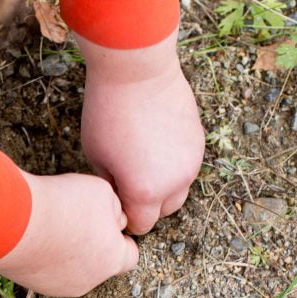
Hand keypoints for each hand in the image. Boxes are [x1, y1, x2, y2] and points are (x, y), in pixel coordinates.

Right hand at [0, 170, 137, 296]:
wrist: (14, 222)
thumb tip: (114, 220)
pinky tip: (37, 236)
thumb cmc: (62, 206)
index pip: (130, 256)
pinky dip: (45, 257)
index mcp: (112, 259)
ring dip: (67, 252)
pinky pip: (47, 271)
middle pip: (99, 263)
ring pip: (72, 268)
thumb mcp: (103, 192)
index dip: (121, 237)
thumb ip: (116, 209)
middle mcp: (89, 280)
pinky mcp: (35, 285)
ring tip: (54, 226)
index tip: (109, 223)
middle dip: (93, 245)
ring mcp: (60, 286)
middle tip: (78, 221)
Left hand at [77, 29, 204, 233]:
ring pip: (179, 190)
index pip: (141, 226)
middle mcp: (175, 182)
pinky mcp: (199, 141)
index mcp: (146, 192)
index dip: (126, 218)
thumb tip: (121, 197)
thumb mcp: (97, 158)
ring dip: (163, 186)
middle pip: (164, 212)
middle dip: (147, 205)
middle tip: (127, 184)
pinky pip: (187, 166)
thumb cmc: (108, 114)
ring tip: (142, 164)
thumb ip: (112, 186)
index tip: (116, 203)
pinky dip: (173, 165)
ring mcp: (191, 162)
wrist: (137, 71)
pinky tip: (154, 146)